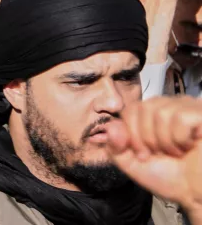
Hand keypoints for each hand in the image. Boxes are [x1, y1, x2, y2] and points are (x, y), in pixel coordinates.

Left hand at [106, 96, 201, 220]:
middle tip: (160, 154)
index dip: (132, 133)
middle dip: (147, 138)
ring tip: (176, 152)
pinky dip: (180, 138)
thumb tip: (109, 127)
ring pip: (161, 112)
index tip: (143, 154)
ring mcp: (189, 108)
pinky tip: (189, 146)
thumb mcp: (132, 163)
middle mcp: (172, 106)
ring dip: (165, 141)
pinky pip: (181, 117)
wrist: (196, 195)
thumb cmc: (170, 177)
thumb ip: (114, 146)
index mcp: (155, 114)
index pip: (131, 108)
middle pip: (144, 108)